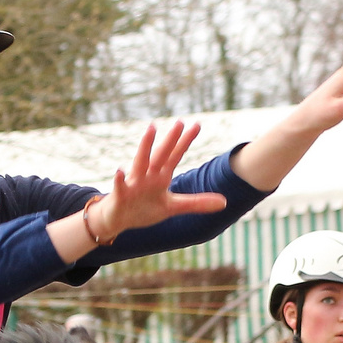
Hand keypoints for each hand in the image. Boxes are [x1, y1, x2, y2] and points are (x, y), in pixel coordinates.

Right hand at [86, 121, 227, 239]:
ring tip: (151, 130)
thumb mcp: (173, 207)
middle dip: (171, 140)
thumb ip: (197, 203)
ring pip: (140, 162)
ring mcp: (134, 183)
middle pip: (161, 155)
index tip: (197, 125)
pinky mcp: (121, 195)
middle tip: (180, 122)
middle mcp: (148, 175)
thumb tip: (225, 202)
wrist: (118, 220)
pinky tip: (121, 171)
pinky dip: (120, 179)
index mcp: (161, 177)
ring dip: (145, 147)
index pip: (175, 156)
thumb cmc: (144, 209)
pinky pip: (120, 186)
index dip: (185, 142)